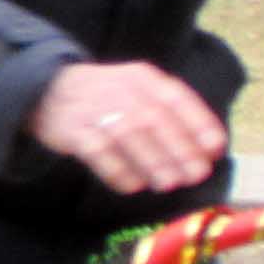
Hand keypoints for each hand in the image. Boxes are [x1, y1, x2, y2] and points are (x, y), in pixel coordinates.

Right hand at [24, 61, 229, 194]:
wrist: (48, 88)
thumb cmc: (107, 98)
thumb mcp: (139, 92)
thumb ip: (171, 116)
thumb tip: (208, 149)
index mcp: (142, 78)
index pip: (176, 97)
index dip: (199, 123)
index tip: (215, 149)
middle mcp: (120, 89)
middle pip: (154, 119)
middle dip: (179, 149)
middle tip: (196, 175)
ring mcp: (94, 109)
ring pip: (129, 136)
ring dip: (153, 162)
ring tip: (169, 184)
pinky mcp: (72, 129)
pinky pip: (98, 152)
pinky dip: (118, 171)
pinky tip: (133, 186)